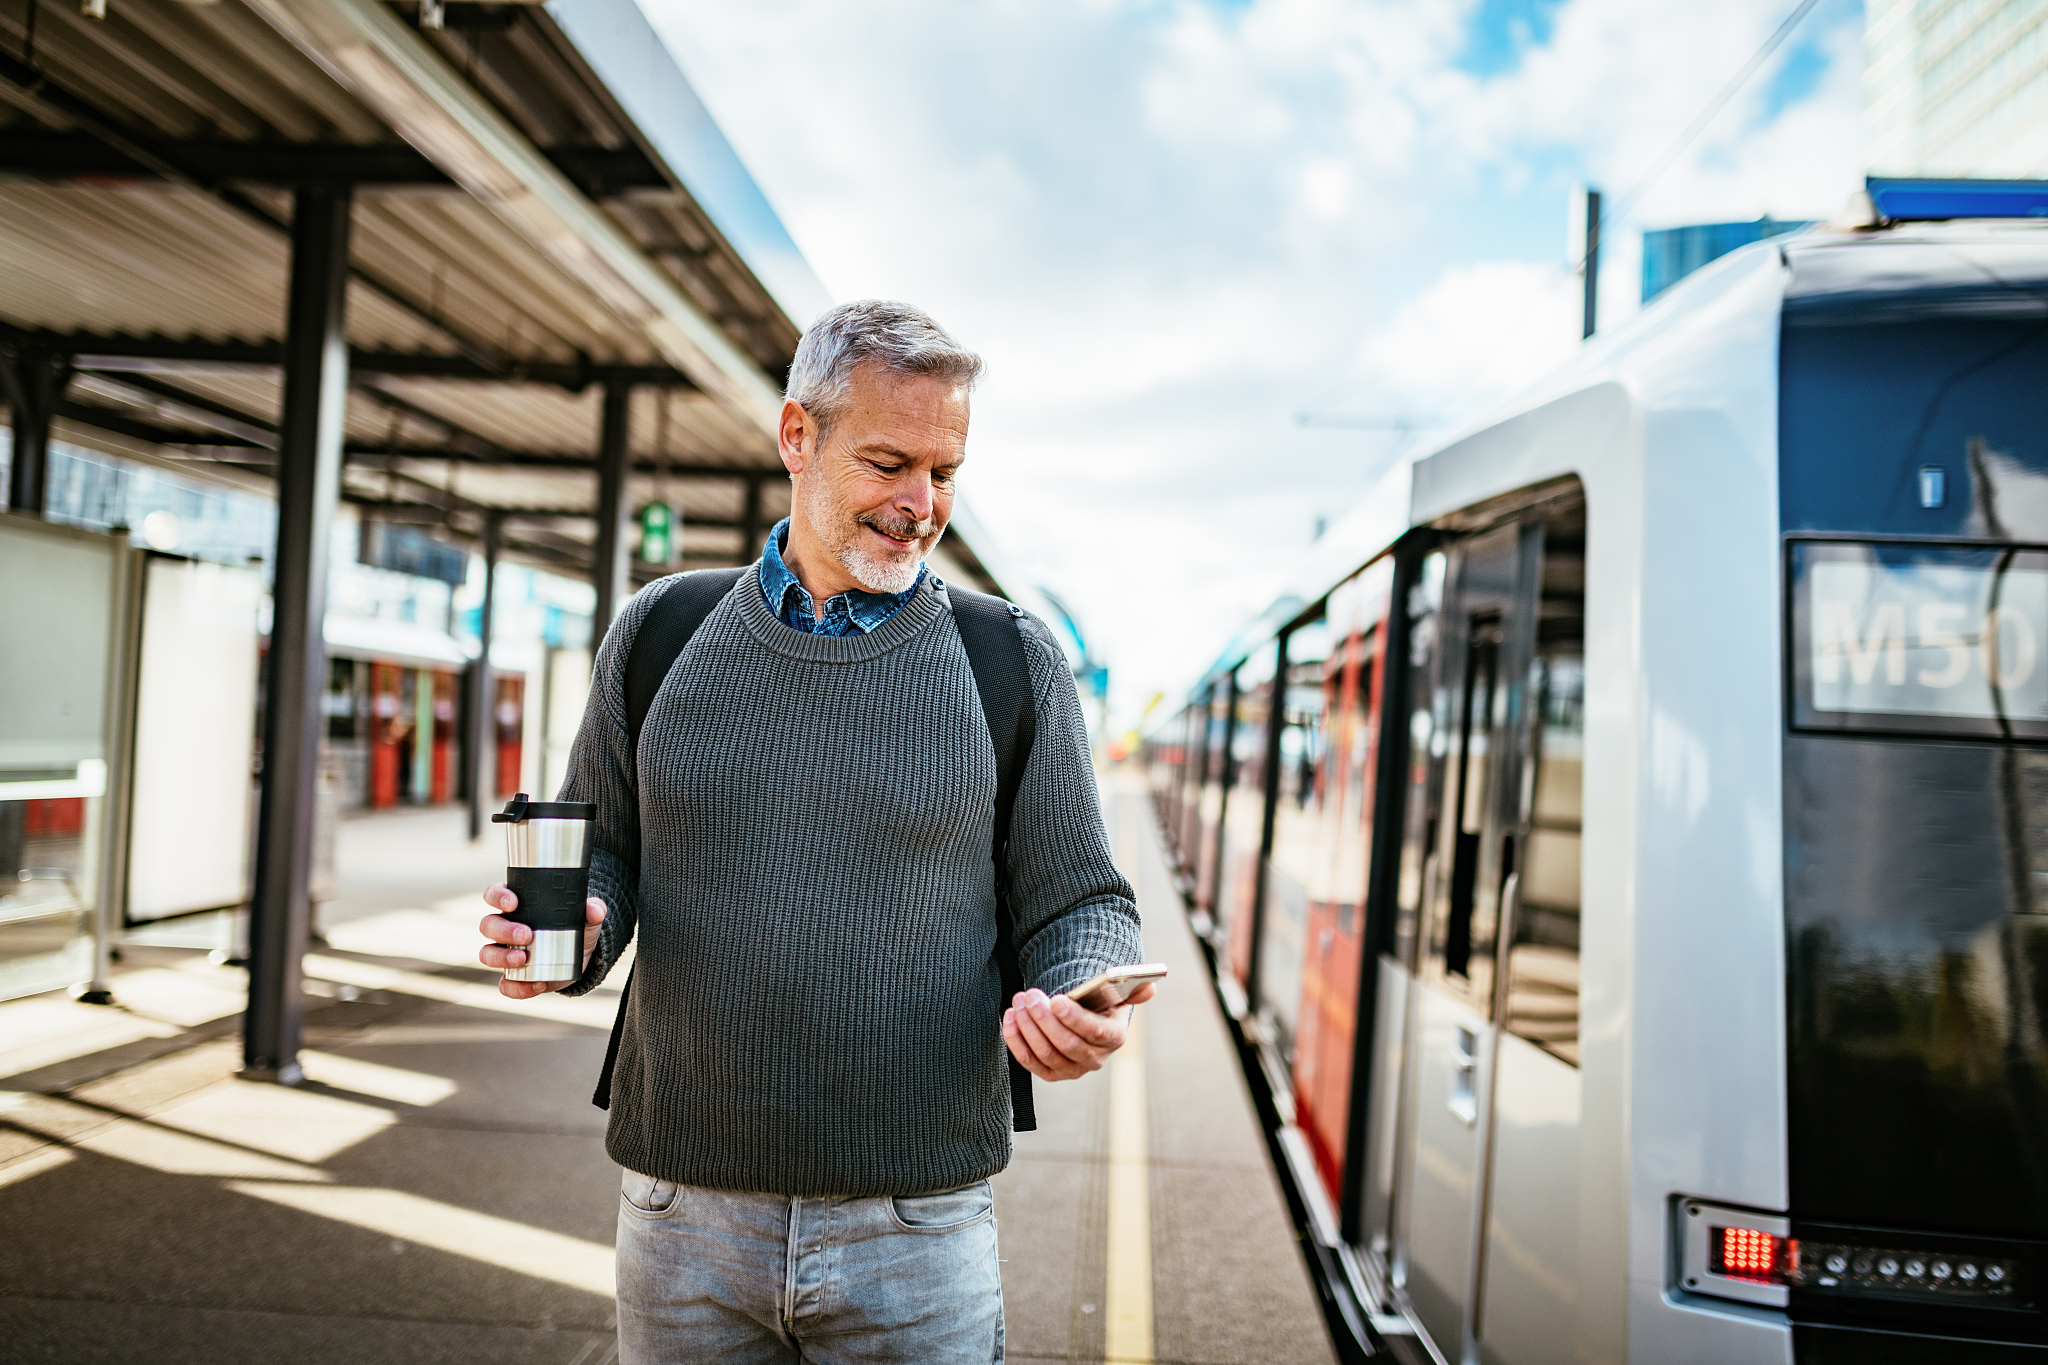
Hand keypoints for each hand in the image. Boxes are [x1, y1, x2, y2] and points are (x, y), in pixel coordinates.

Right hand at [478, 886, 606, 998]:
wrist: (580, 957)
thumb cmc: (575, 927)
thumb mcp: (585, 917)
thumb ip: (593, 909)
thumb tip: (594, 909)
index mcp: (515, 906)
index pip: (494, 894)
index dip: (497, 896)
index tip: (513, 902)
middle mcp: (503, 928)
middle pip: (488, 925)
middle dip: (504, 930)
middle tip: (526, 935)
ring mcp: (504, 953)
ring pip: (487, 954)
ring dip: (501, 957)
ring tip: (523, 959)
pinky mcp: (512, 977)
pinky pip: (504, 985)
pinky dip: (516, 987)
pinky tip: (536, 984)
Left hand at [1002, 982, 1156, 1080]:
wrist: (1085, 1022)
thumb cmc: (1100, 1005)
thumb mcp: (1118, 996)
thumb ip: (1133, 989)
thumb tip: (1150, 986)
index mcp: (1114, 1037)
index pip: (1094, 1032)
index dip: (1074, 1017)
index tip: (1055, 999)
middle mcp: (1094, 1059)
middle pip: (1066, 1043)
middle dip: (1043, 1018)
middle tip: (1028, 995)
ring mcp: (1072, 1070)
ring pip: (1045, 1052)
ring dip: (1027, 1026)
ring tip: (1018, 1002)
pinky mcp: (1051, 1074)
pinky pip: (1029, 1061)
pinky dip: (1016, 1040)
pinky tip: (1009, 1018)